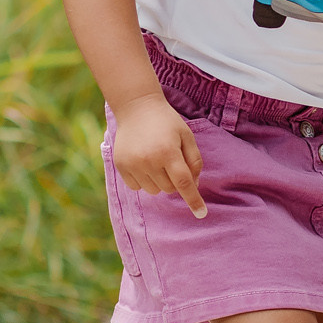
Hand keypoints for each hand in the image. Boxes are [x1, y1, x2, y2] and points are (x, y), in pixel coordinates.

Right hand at [110, 94, 205, 216]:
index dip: (194, 200)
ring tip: (157, 159)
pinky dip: (144, 180)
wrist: (137, 108)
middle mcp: (148, 161)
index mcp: (168, 152)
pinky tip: (144, 162)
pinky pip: (138, 187)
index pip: (184, 183)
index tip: (201, 214)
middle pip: (169, 189)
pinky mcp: (121, 166)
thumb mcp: (187, 136)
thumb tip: (193, 186)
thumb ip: (194, 161)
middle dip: (175, 180)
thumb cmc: (167, 122)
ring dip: (160, 181)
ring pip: (154, 190)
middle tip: (172, 160)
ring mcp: (132, 164)